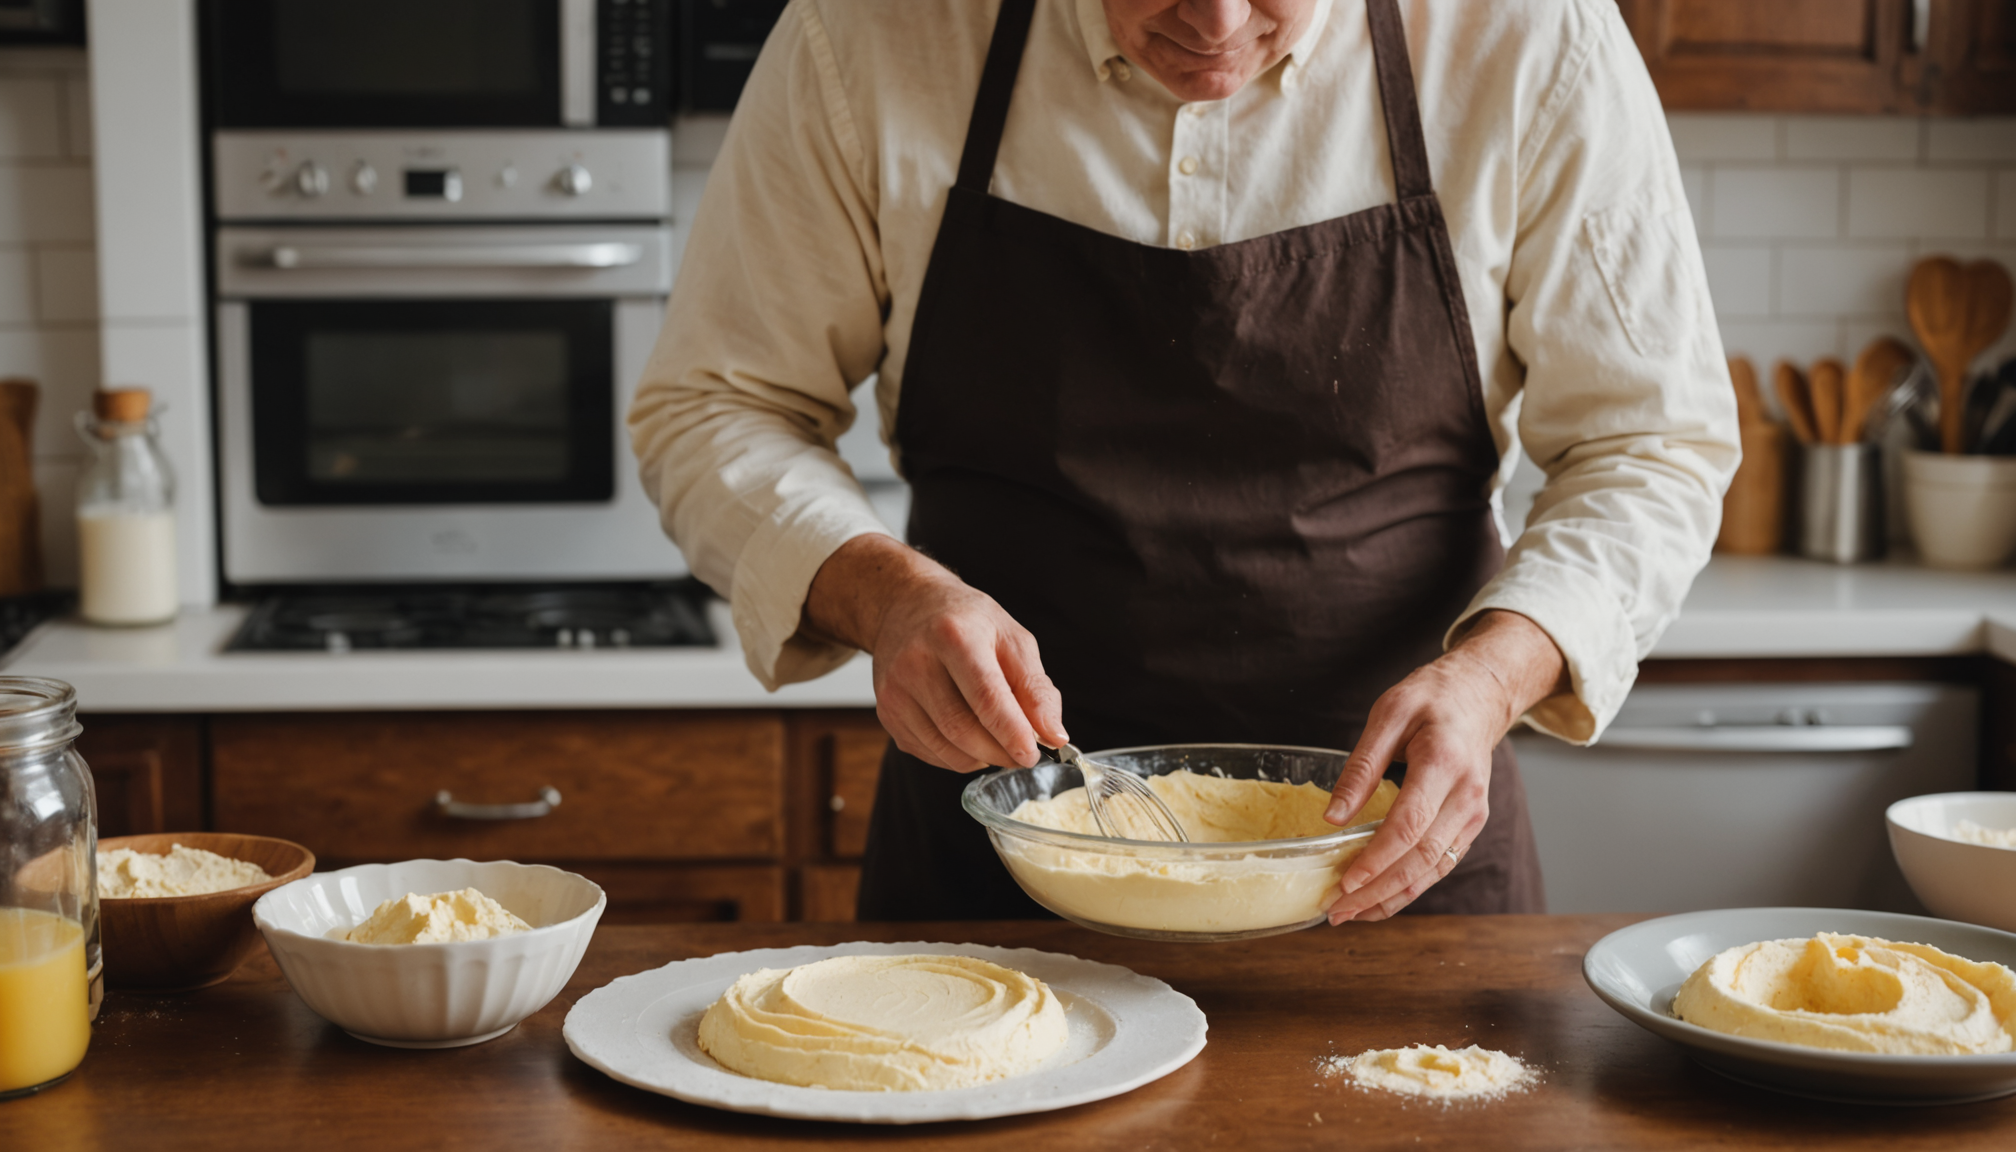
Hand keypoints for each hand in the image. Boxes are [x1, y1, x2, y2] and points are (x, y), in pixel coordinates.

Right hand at [802, 534, 1067, 771]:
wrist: (905, 606)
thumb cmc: (965, 621)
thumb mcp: (1011, 637)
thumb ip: (1036, 687)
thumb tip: (1054, 735)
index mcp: (953, 635)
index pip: (985, 696)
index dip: (1012, 732)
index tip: (1033, 753)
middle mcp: (916, 662)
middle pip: (962, 728)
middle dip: (1000, 751)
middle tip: (1024, 754)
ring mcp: (895, 690)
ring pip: (945, 748)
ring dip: (981, 758)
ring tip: (1000, 745)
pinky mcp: (887, 713)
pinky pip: (929, 753)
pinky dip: (958, 757)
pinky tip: (970, 738)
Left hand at [1320, 611, 1566, 922]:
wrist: (1480, 695)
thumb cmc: (1431, 698)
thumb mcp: (1388, 714)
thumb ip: (1361, 766)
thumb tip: (1333, 817)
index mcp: (1443, 764)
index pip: (1409, 826)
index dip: (1376, 859)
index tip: (1345, 883)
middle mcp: (1466, 797)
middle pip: (1420, 858)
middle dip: (1377, 891)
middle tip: (1337, 911)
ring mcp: (1473, 815)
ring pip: (1432, 870)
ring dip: (1392, 898)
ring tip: (1351, 915)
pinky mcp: (1470, 825)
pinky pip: (1439, 864)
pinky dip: (1409, 887)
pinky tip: (1379, 898)